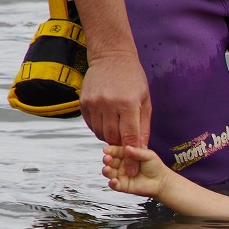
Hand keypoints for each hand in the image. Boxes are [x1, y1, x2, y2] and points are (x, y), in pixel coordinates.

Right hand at [81, 52, 151, 175]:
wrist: (111, 57)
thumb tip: (141, 150)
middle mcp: (109, 104)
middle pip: (113, 138)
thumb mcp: (145, 101)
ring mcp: (94, 103)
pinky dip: (99, 129)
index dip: (131, 156)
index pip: (129, 137)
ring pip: (100, 133)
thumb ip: (143, 126)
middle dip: (120, 148)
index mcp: (128, 104)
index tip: (131, 171)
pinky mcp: (83, 103)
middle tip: (125, 151)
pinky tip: (107, 122)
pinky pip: (91, 125)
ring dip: (109, 138)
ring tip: (117, 131)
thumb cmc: (133, 79)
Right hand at [102, 145, 167, 198]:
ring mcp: (121, 175)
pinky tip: (113, 180)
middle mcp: (122, 164)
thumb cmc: (155, 166)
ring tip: (108, 169)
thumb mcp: (148, 155)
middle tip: (107, 158)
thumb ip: (137, 152)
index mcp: (126, 155)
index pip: (116, 151)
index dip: (111, 150)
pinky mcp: (123, 185)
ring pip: (109, 172)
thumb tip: (128, 148)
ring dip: (106, 170)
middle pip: (110, 161)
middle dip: (107, 159)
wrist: (161, 181)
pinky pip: (114, 185)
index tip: (107, 149)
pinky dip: (112, 183)